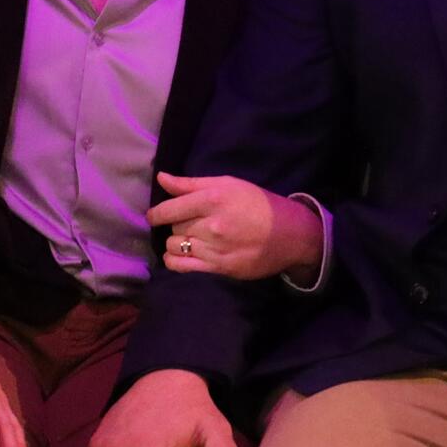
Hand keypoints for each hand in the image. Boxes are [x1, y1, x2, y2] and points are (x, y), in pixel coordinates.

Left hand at [147, 172, 319, 280]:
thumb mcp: (228, 184)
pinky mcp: (219, 268)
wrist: (291, 234)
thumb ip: (191, 183)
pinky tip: (182, 255)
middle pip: (174, 227)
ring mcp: (215, 249)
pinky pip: (182, 266)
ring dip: (177, 242)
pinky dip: (175, 261)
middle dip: (177, 225)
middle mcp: (211, 225)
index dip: (157, 213)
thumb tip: (161, 178)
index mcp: (212, 199)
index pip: (170, 209)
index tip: (155, 215)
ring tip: (190, 239)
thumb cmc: (258, 204)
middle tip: (189, 223)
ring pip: (176, 246)